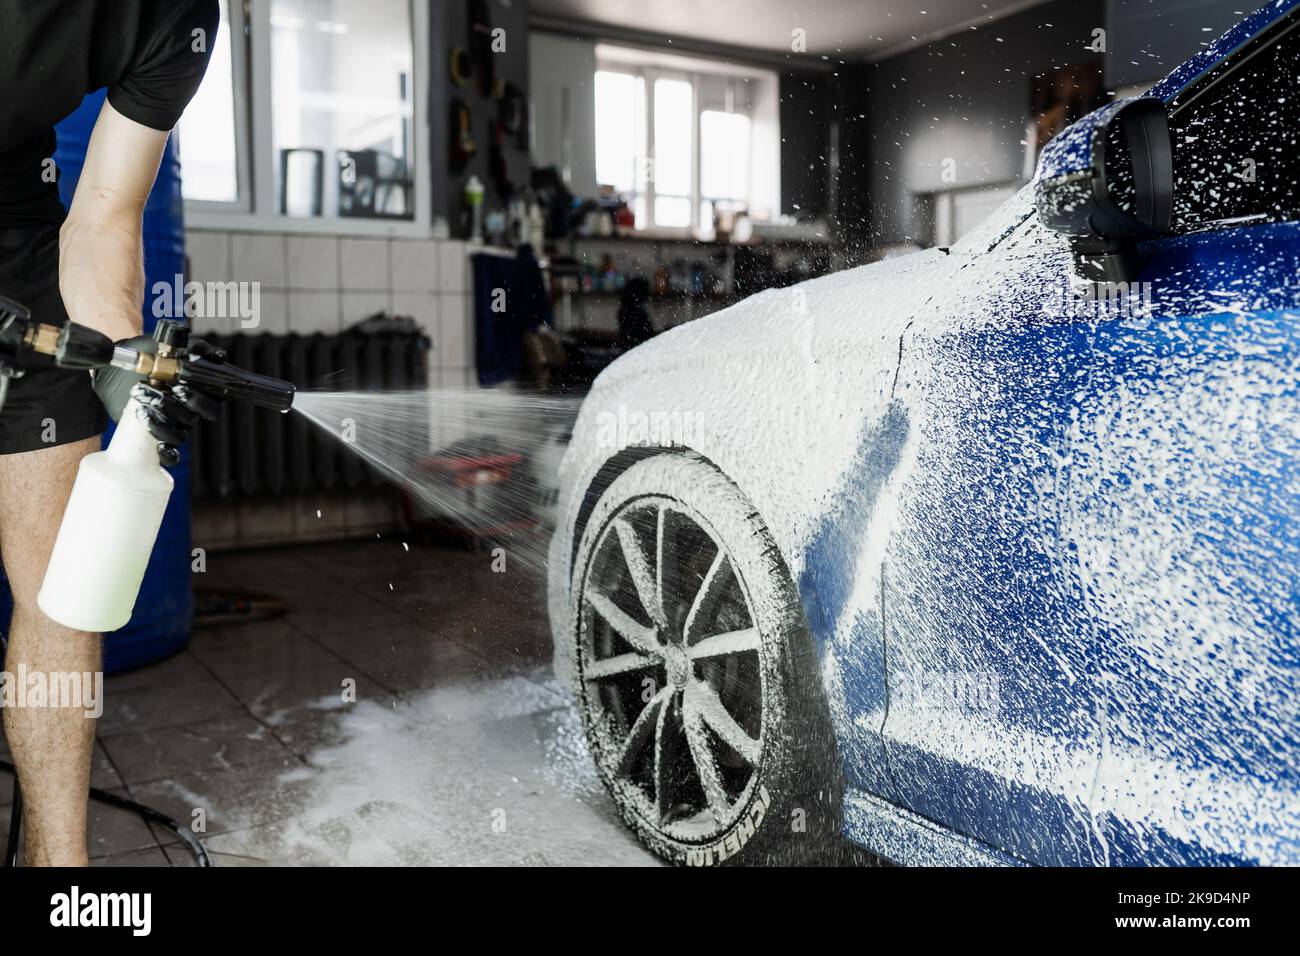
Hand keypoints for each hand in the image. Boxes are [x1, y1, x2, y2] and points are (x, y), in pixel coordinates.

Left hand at [93, 334, 224, 466]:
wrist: (123, 362)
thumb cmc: (150, 351)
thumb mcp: (172, 343)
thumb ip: (192, 347)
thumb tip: (216, 356)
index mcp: (200, 389)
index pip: (213, 402)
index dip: (198, 399)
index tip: (177, 387)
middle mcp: (191, 408)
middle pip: (195, 417)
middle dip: (171, 406)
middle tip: (147, 391)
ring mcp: (177, 422)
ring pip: (181, 434)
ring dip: (161, 424)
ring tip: (140, 408)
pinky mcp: (161, 433)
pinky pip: (171, 452)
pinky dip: (168, 453)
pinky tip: (159, 447)